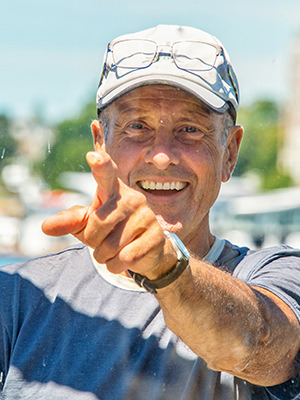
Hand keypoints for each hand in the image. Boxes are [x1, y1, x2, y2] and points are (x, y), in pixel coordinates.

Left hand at [42, 149, 176, 277]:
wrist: (144, 251)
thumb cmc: (111, 232)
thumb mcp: (87, 224)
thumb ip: (68, 222)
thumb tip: (45, 227)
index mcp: (113, 189)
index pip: (106, 173)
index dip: (100, 164)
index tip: (93, 156)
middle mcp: (132, 198)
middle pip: (98, 223)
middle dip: (92, 240)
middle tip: (101, 241)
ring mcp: (146, 216)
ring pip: (110, 245)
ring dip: (103, 256)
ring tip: (112, 252)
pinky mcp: (156, 236)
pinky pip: (126, 257)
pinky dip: (116, 265)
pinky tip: (121, 260)